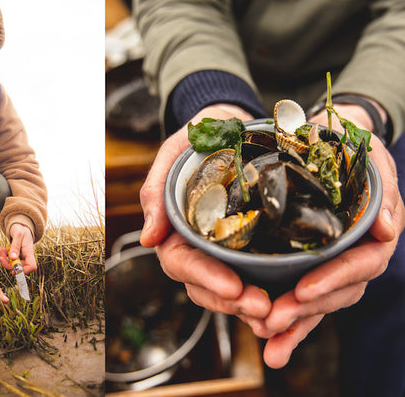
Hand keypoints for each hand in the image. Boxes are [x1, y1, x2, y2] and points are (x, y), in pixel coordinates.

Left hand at [0, 223, 37, 273]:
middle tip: (0, 257)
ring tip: (0, 250)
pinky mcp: (16, 256)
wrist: (20, 227)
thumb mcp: (18, 234)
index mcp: (29, 252)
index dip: (24, 271)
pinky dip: (4, 256)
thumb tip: (13, 258)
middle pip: (19, 268)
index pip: (31, 266)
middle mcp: (26, 257)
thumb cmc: (21, 229)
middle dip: (7, 264)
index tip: (13, 270)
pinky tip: (1, 250)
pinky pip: (9, 260)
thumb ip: (15, 246)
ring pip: (12, 265)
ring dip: (4, 260)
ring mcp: (21, 257)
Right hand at [140, 105, 271, 333]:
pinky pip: (256, 279)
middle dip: (232, 300)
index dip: (205, 278)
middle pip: (206, 286)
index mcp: (175, 229)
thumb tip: (147, 239)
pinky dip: (271, 295)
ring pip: (230, 291)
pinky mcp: (252, 248)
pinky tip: (291, 303)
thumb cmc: (200, 137)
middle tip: (264, 308)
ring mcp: (225, 250)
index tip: (233, 286)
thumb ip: (156, 192)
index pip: (182, 263)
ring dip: (252, 305)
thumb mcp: (174, 154)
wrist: (234, 125)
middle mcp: (198, 246)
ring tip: (279, 312)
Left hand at [257, 105, 404, 368]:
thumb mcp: (370, 156)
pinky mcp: (312, 271)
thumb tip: (388, 227)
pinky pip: (304, 302)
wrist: (329, 145)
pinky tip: (269, 344)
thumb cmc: (351, 149)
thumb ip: (383, 188)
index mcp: (374, 234)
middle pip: (339, 292)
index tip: (304, 289)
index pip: (362, 264)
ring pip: (320, 304)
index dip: (335, 279)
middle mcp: (356, 256)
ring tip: (269, 342)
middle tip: (273, 320)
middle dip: (307, 310)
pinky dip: (290, 324)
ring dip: (296, 326)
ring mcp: (334, 267)